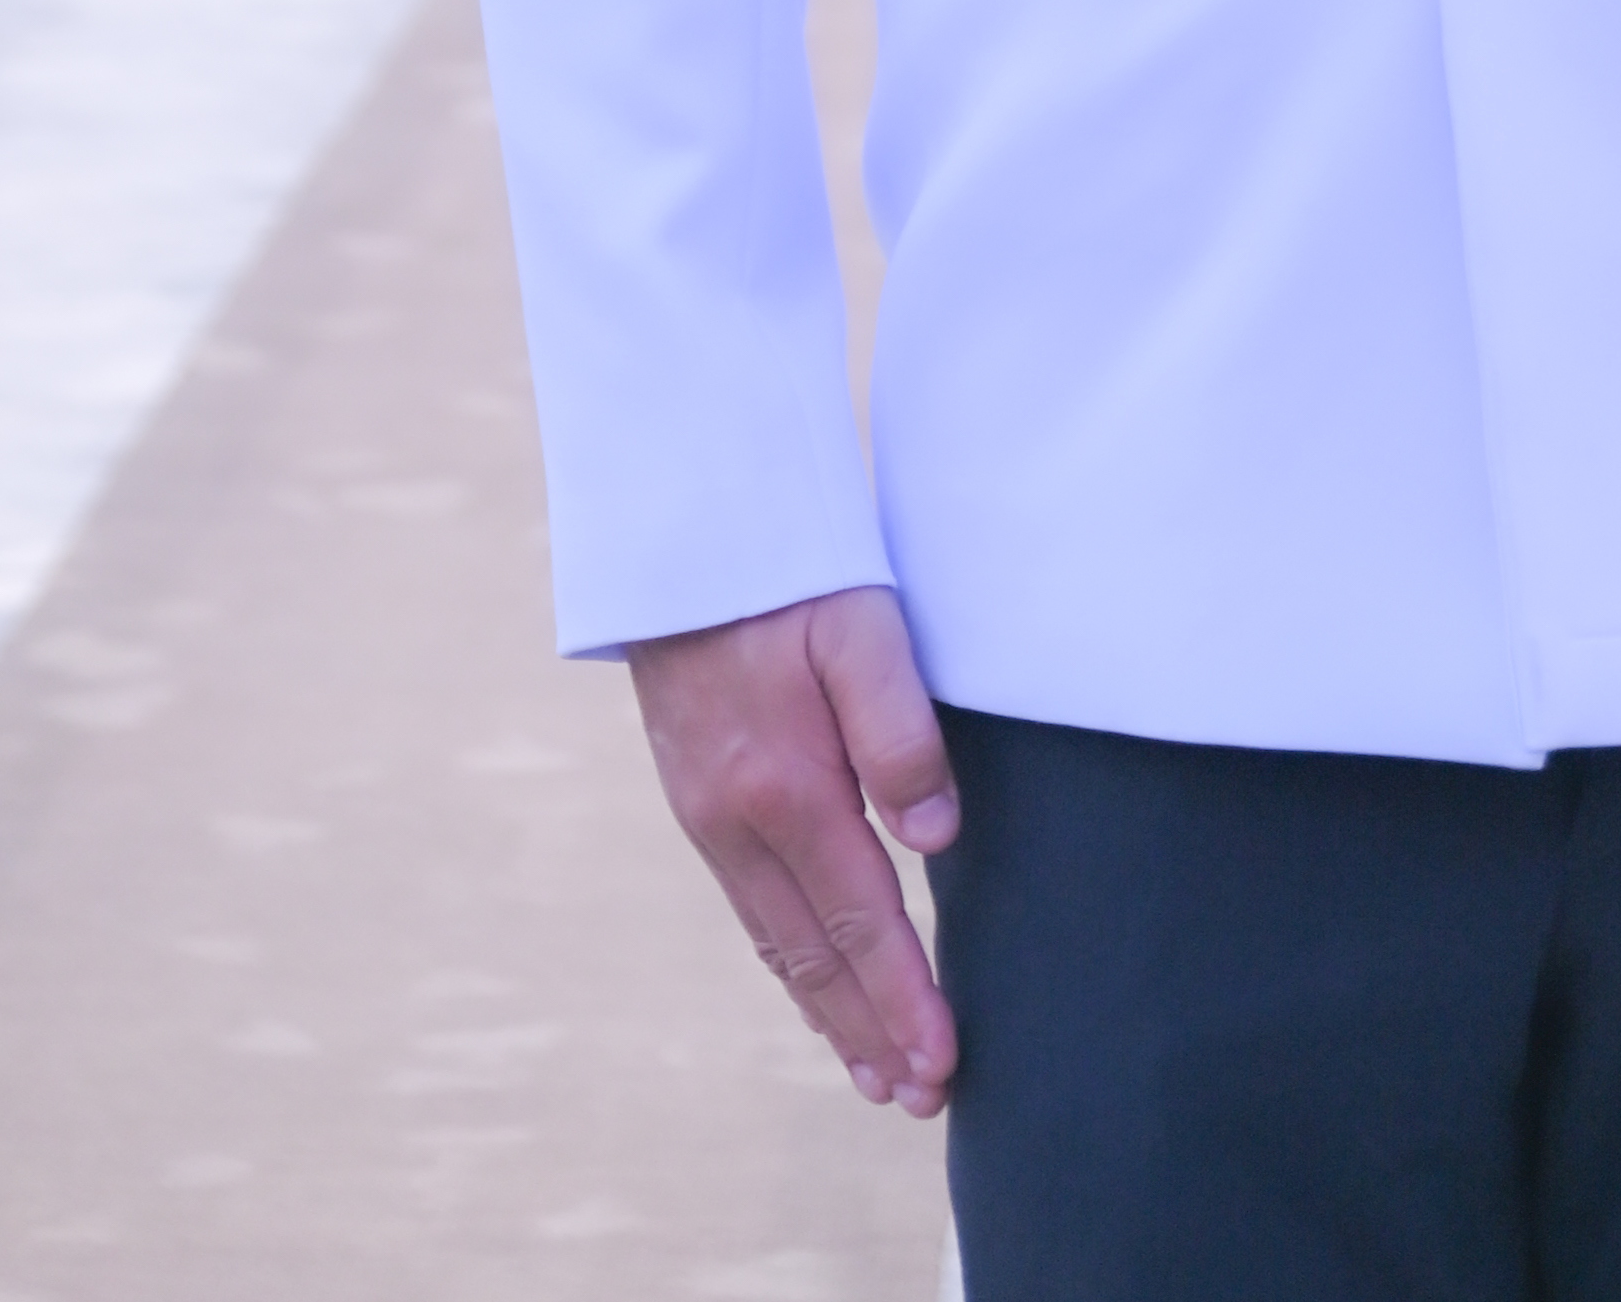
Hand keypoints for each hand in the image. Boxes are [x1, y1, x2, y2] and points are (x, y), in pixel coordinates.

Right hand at [630, 588, 958, 1115]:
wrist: (677, 522)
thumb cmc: (785, 562)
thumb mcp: (861, 625)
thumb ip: (899, 732)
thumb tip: (935, 845)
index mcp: (782, 786)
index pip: (858, 919)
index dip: (902, 998)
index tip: (942, 1065)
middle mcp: (735, 818)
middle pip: (812, 954)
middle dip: (868, 1031)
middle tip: (919, 1098)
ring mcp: (707, 812)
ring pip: (775, 939)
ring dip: (827, 1010)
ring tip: (873, 1071)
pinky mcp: (696, 793)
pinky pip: (749, 904)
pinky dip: (787, 960)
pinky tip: (810, 980)